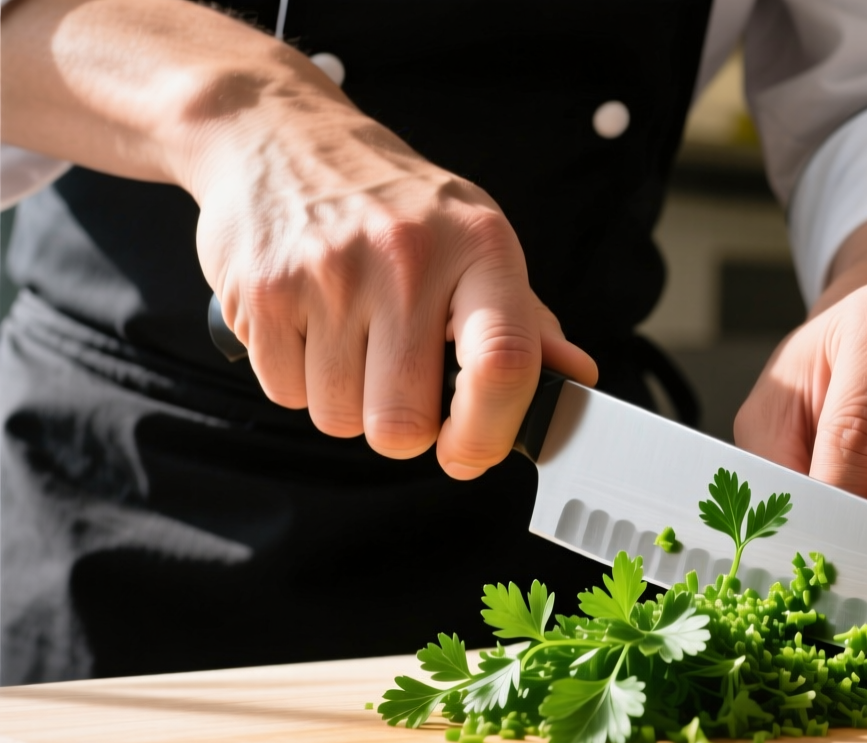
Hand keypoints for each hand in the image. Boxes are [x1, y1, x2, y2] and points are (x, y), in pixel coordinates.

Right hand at [1, 0, 595, 478]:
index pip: (503, 363)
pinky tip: (311, 328)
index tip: (471, 454)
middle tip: (403, 388)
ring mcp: (327, 275)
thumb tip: (574, 379)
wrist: (279, 135)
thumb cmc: (394, 202)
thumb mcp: (475, 240)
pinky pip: (286, 394)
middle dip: (404, 429)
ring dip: (348, 403)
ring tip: (353, 342)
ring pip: (339, 419)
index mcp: (479, 247)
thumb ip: (526, 320)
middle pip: (403, 423)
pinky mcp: (261, 293)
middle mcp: (405, 257)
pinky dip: (299, 380)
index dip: (489, 433)